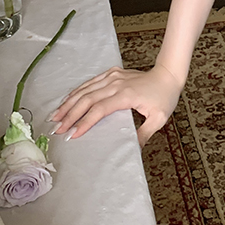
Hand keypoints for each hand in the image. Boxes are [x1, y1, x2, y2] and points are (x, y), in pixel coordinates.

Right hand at [49, 63, 182, 146]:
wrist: (168, 74)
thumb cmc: (164, 97)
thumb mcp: (159, 119)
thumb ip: (144, 134)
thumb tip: (133, 151)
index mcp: (126, 95)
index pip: (100, 110)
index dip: (85, 122)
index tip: (72, 134)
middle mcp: (116, 84)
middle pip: (88, 99)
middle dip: (70, 114)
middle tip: (56, 129)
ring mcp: (113, 77)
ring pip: (86, 89)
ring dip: (69, 102)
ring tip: (55, 115)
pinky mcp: (113, 73)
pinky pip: (91, 81)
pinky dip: (78, 90)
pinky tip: (68, 99)